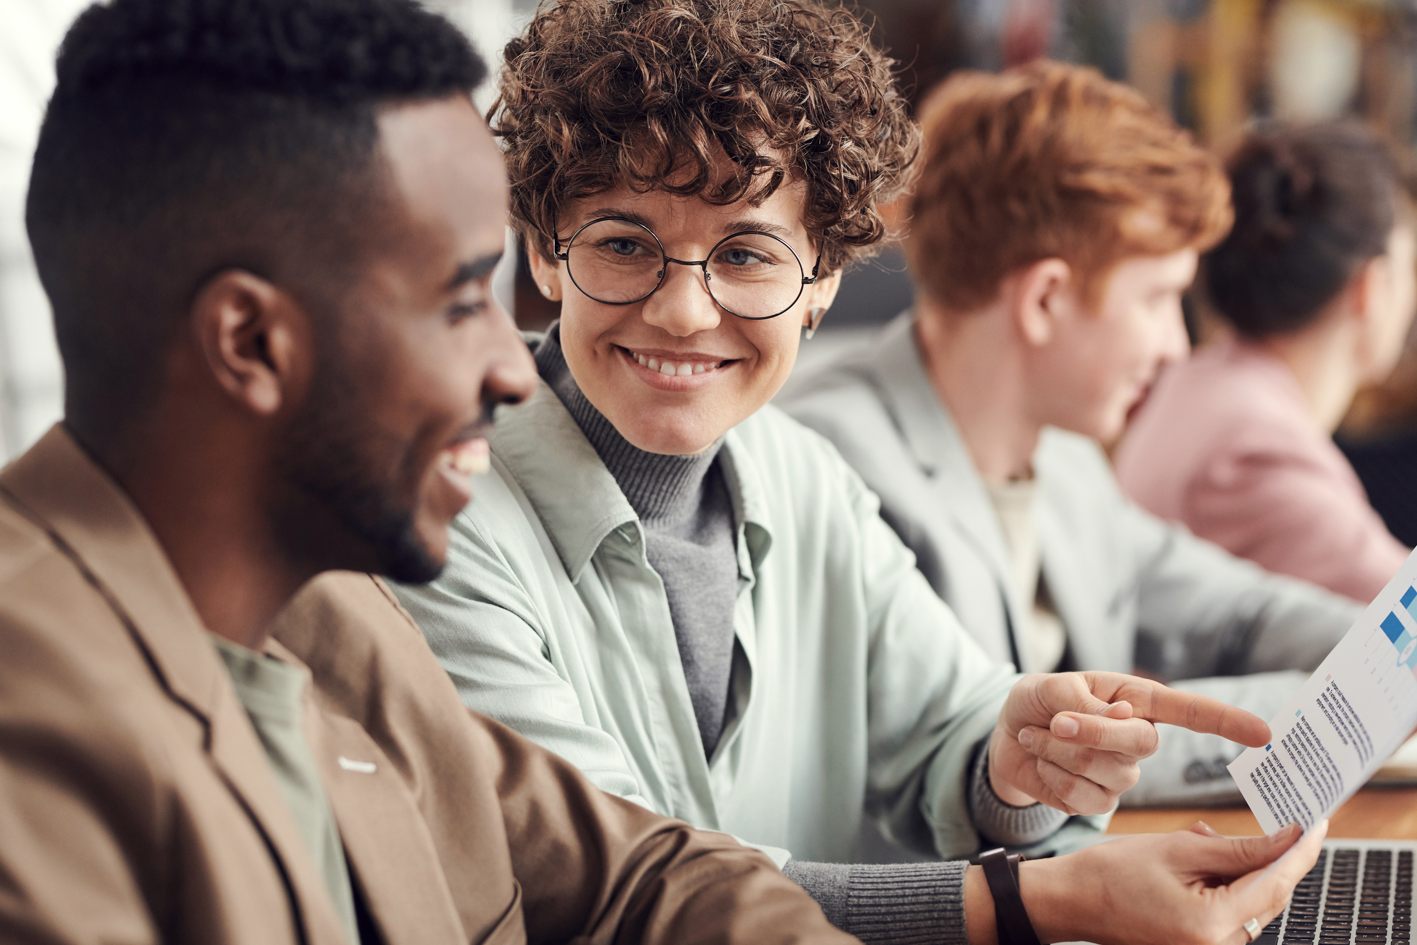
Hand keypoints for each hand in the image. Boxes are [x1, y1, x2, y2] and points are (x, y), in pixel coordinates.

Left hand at [988, 671, 1270, 812]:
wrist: (1006, 735)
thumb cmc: (1036, 702)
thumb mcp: (1049, 688)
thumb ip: (1081, 701)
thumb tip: (1122, 720)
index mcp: (1136, 702)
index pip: (1190, 712)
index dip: (1227, 722)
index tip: (1266, 734)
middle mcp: (1138, 738)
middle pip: (1141, 744)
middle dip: (1092, 733)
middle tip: (1056, 721)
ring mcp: (1122, 774)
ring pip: (1106, 771)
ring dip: (1060, 752)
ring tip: (1039, 735)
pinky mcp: (1098, 801)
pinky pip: (1083, 796)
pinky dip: (1051, 774)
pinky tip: (1041, 762)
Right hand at [1016, 820, 1327, 944]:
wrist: (1071, 901)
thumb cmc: (1113, 874)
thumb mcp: (1177, 849)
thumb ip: (1235, 848)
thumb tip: (1284, 840)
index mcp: (1213, 925)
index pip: (1275, 882)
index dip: (1300, 850)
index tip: (1316, 820)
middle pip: (1267, 895)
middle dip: (1272, 856)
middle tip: (1277, 817)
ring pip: (1250, 902)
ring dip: (1242, 867)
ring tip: (1202, 837)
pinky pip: (1229, 911)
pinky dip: (1225, 882)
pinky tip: (1199, 855)